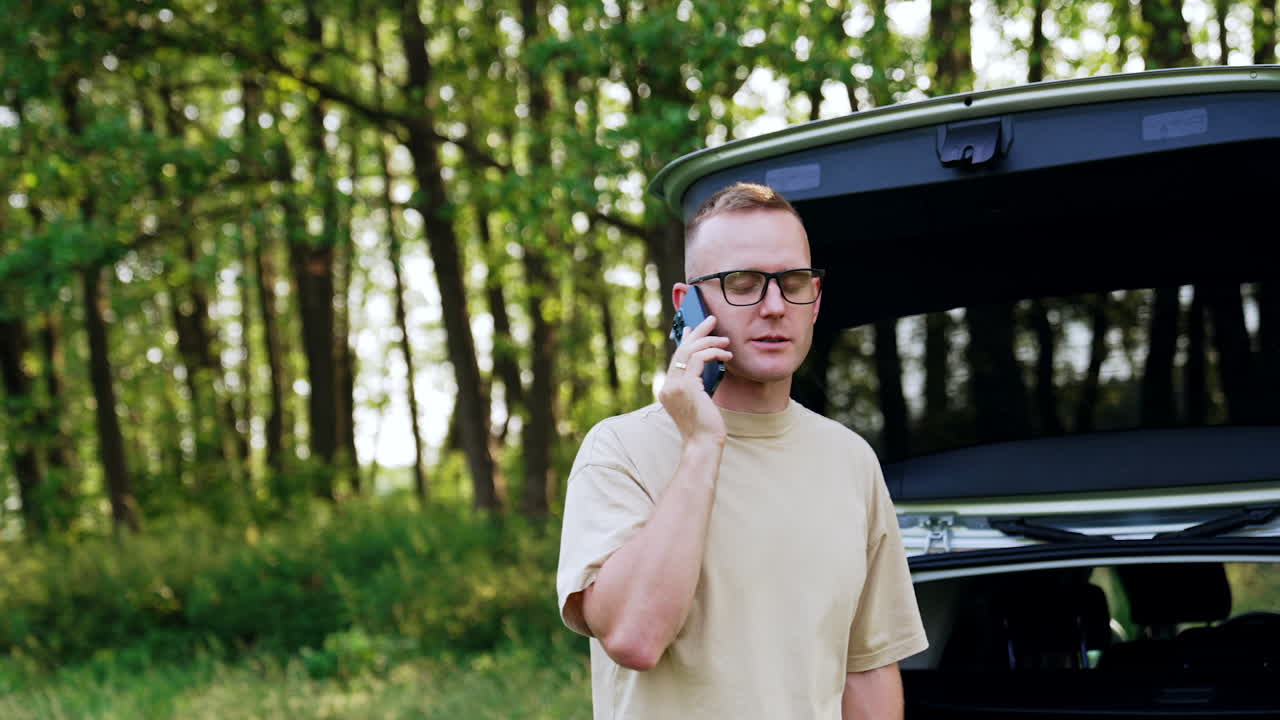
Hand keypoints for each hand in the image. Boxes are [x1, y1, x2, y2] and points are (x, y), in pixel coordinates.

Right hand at [659, 315, 731, 443]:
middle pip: (681, 350)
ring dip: (710, 341)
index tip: (693, 328)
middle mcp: (667, 385)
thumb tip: (705, 366)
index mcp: (668, 389)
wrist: (703, 444)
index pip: (676, 358)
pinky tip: (726, 355)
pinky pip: (699, 359)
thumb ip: (697, 384)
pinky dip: (713, 353)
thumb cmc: (705, 427)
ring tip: (725, 339)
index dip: (686, 341)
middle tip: (711, 319)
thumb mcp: (700, 401)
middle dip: (698, 332)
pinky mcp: (686, 386)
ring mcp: (674, 386)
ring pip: (689, 351)